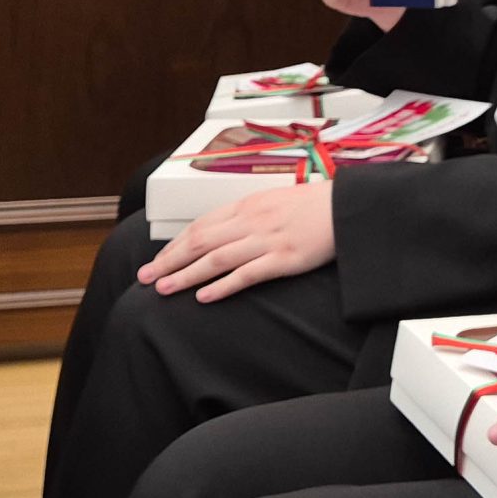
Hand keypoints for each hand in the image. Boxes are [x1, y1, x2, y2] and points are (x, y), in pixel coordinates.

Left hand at [138, 181, 338, 302]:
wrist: (350, 208)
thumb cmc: (318, 205)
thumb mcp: (277, 201)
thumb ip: (250, 215)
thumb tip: (223, 231)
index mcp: (249, 205)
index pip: (201, 225)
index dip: (175, 244)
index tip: (158, 259)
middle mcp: (253, 221)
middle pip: (200, 242)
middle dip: (169, 261)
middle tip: (146, 277)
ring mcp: (268, 240)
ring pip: (216, 258)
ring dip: (186, 274)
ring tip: (165, 289)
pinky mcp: (285, 259)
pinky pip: (246, 274)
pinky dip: (222, 286)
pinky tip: (204, 296)